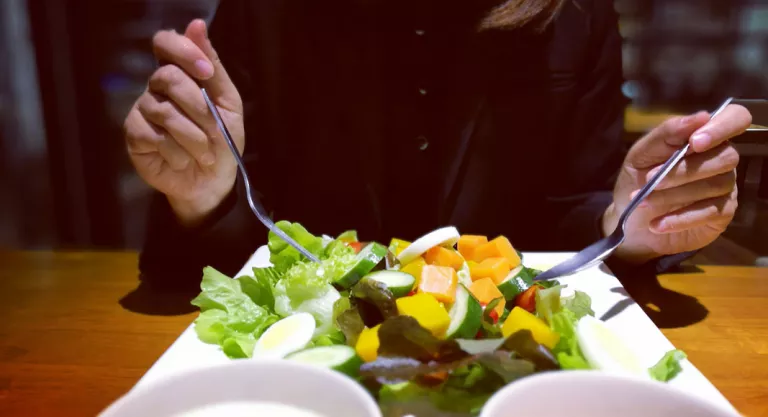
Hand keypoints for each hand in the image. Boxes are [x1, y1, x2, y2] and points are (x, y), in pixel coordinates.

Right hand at [123, 19, 243, 225]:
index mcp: (182, 74)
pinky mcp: (135, 134)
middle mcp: (157, 86)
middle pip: (168, 77)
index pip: (166, 43)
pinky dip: (177, 152)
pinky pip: (154, 136)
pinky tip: (183, 160)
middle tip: (216, 130)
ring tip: (204, 153)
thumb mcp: (227, 105)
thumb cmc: (222, 141)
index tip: (207, 72)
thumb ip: (214, 69)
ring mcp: (142, 109)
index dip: (184, 51)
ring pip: (165, 111)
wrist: (212, 181)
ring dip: (193, 137)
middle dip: (199, 107)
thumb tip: (196, 25)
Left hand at [604, 104, 751, 262]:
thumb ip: (667, 134)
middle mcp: (722, 159)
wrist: (628, 218)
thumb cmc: (637, 179)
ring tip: (643, 201)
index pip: (735, 118)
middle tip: (649, 179)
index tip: (694, 142)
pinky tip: (656, 224)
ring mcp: (726, 188)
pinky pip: (708, 213)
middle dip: (683, 169)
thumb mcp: (641, 154)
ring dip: (674, 194)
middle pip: (724, 157)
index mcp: (705, 137)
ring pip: (715, 185)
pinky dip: (679, 218)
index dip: (721, 127)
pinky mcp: (722, 214)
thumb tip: (700, 117)